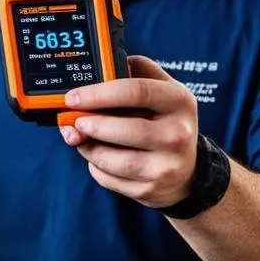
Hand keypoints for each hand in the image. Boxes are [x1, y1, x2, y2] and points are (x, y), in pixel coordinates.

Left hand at [60, 56, 198, 208]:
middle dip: (91, 124)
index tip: (73, 97)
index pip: (136, 91)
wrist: (186, 172)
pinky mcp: (150, 189)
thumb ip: (133, 72)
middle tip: (74, 121)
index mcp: (179, 101)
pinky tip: (97, 157)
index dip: (99, 93)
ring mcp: (166, 166)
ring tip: (82, 138)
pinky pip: (108, 178)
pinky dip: (95, 166)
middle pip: (126, 129)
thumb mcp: (161, 90)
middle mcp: (178, 135)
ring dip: (88, 148)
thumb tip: (96, 70)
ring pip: (112, 159)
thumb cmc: (164, 121)